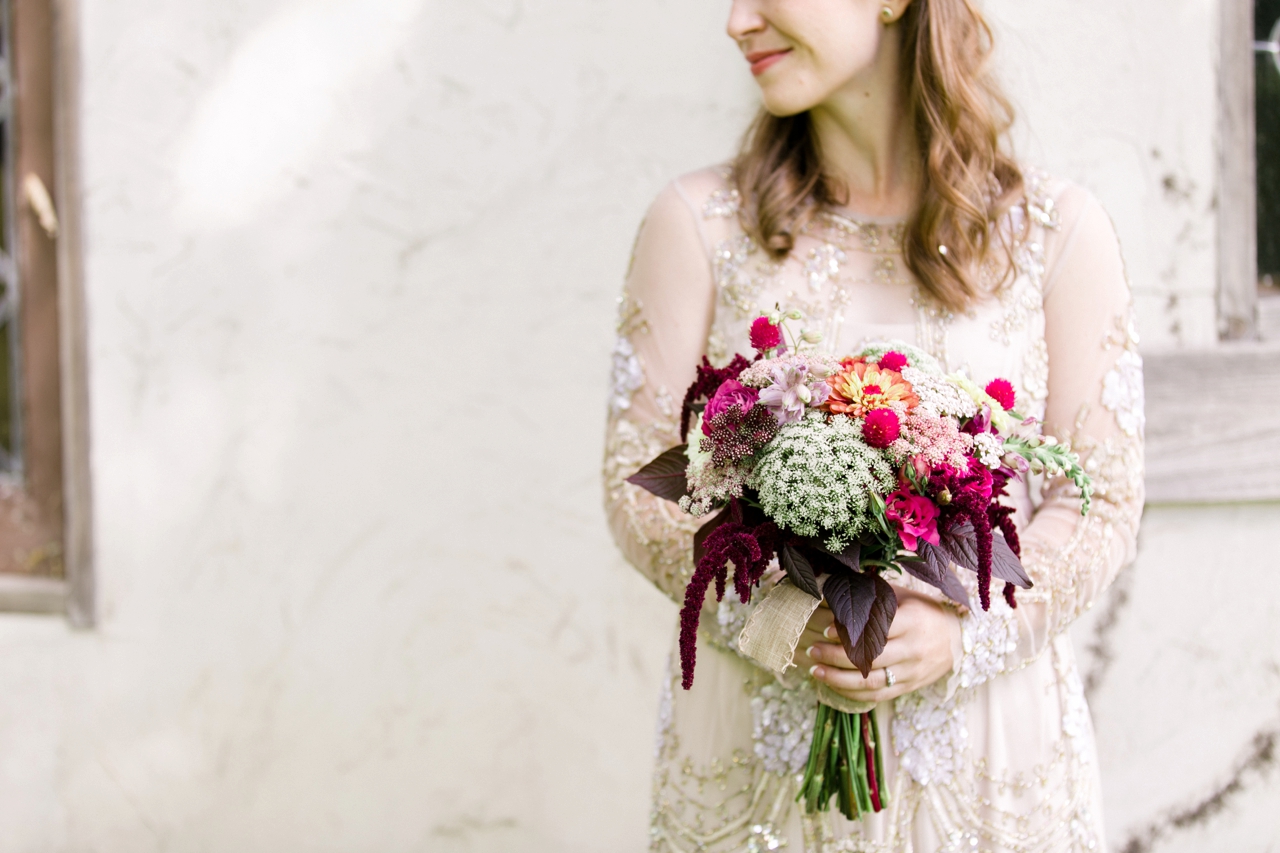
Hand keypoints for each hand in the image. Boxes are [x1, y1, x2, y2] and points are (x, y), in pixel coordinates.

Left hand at [805, 586, 960, 703]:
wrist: (958, 639)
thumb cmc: (924, 612)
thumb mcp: (903, 597)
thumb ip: (873, 598)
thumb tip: (834, 593)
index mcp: (913, 621)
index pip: (877, 631)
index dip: (850, 634)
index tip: (826, 630)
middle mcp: (913, 649)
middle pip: (870, 659)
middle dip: (836, 657)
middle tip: (813, 650)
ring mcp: (912, 672)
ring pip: (871, 682)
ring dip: (839, 679)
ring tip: (815, 671)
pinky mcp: (909, 687)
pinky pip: (878, 695)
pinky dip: (853, 694)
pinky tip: (833, 685)